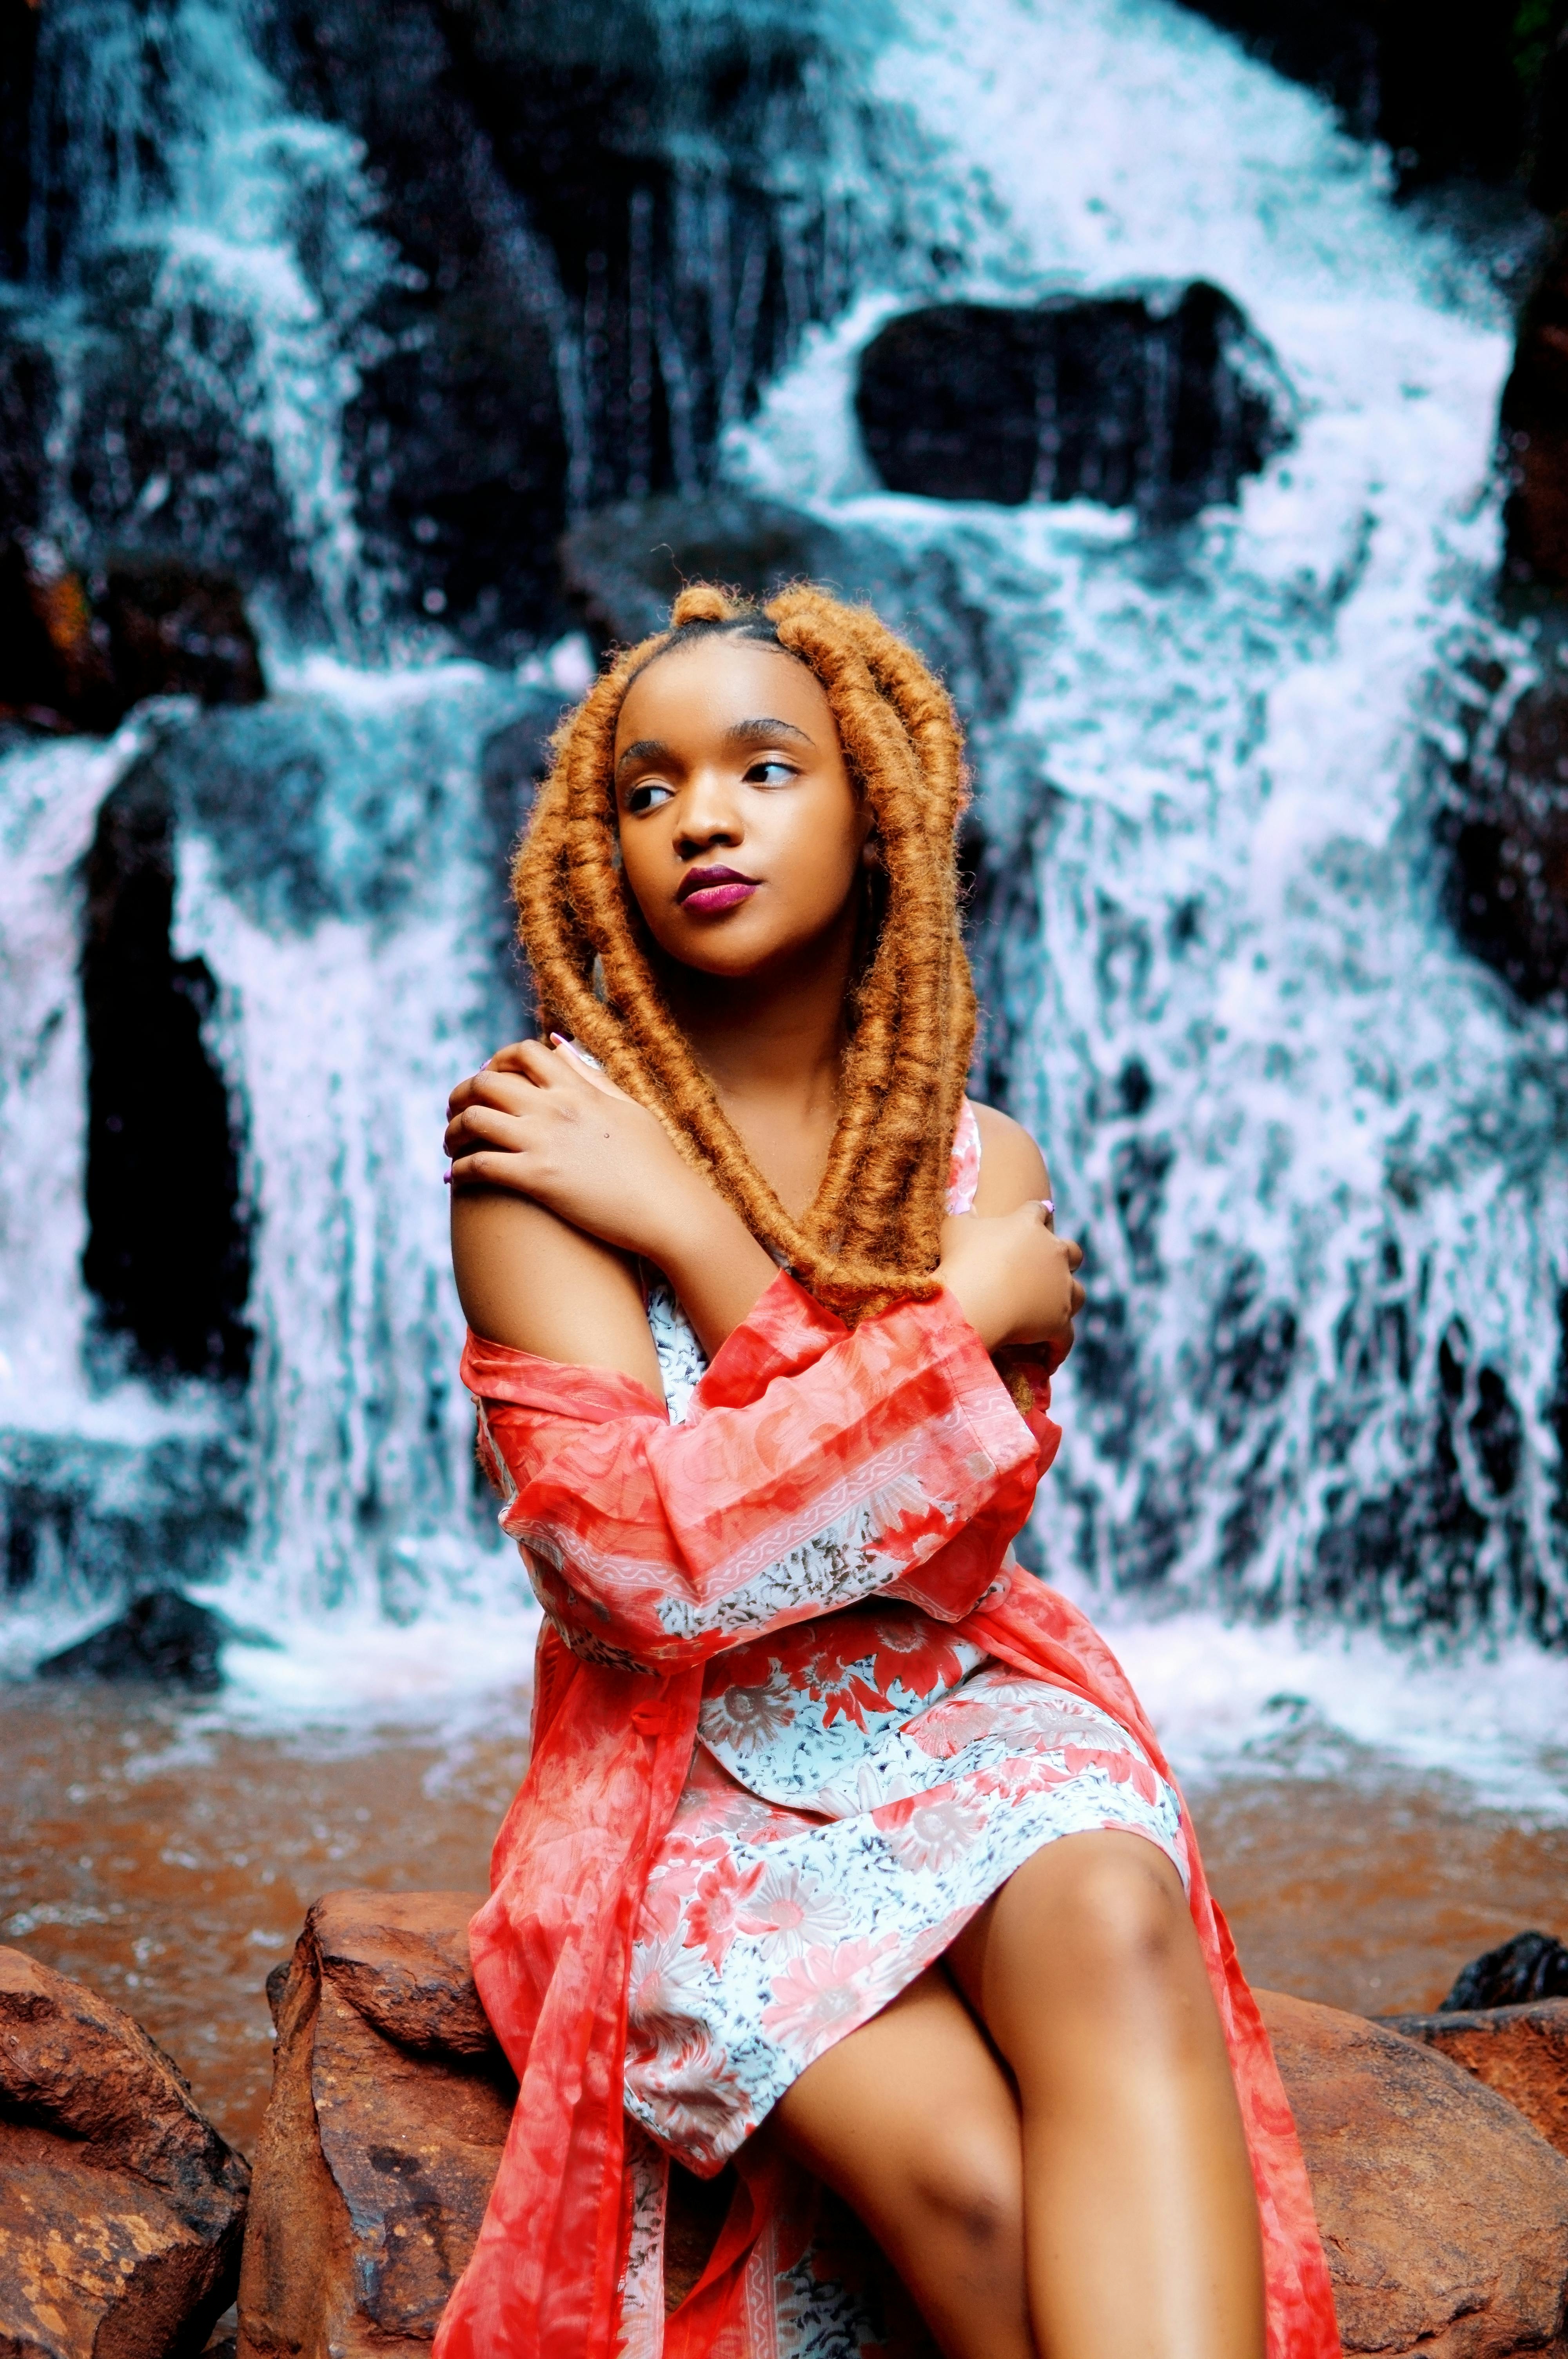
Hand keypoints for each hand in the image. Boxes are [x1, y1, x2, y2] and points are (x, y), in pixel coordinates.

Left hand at [444, 1038, 705, 1264]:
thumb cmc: (657, 1164)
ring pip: (472, 1120)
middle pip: (485, 1082)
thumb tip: (559, 1045)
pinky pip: (478, 1165)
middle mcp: (556, 1108)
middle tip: (455, 1112)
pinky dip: (458, 1170)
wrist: (670, 1211)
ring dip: (452, 1131)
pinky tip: (454, 1179)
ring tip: (451, 1146)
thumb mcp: (629, 1109)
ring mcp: (544, 1142)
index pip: (524, 1053)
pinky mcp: (537, 1179)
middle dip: (461, 1094)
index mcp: (578, 1089)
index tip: (488, 1079)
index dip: (497, 1061)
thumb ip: (591, 1076)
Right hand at [935, 1204, 1084, 1353]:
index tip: (1031, 1219)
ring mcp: (1061, 1287)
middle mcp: (1053, 1252)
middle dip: (1065, 1257)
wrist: (972, 1302)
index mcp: (1028, 1225)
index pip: (1038, 1211)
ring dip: (1067, 1300)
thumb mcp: (955, 1228)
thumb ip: (966, 1219)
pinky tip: (1048, 1361)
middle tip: (1049, 1268)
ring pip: (1077, 1292)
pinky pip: (1065, 1337)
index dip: (1035, 1216)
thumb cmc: (960, 1261)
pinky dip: (1057, 1348)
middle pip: (1072, 1251)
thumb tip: (970, 1215)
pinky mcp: (1060, 1320)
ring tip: (1054, 1311)